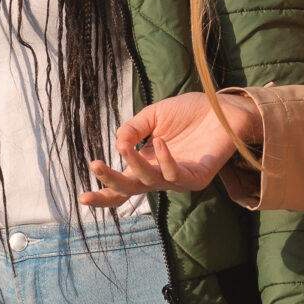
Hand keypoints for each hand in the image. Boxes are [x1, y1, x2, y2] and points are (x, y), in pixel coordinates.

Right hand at [81, 91, 261, 208]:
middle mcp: (161, 175)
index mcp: (147, 163)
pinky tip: (160, 141)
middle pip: (131, 189)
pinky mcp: (198, 177)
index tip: (82, 198)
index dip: (103, 193)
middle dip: (111, 180)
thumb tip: (118, 143)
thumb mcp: (153, 115)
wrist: (221, 106)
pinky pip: (177, 175)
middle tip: (95, 164)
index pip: (123, 185)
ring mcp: (179, 179)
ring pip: (150, 181)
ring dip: (135, 165)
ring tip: (125, 146)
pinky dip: (165, 160)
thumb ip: (134, 129)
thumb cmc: (189, 112)